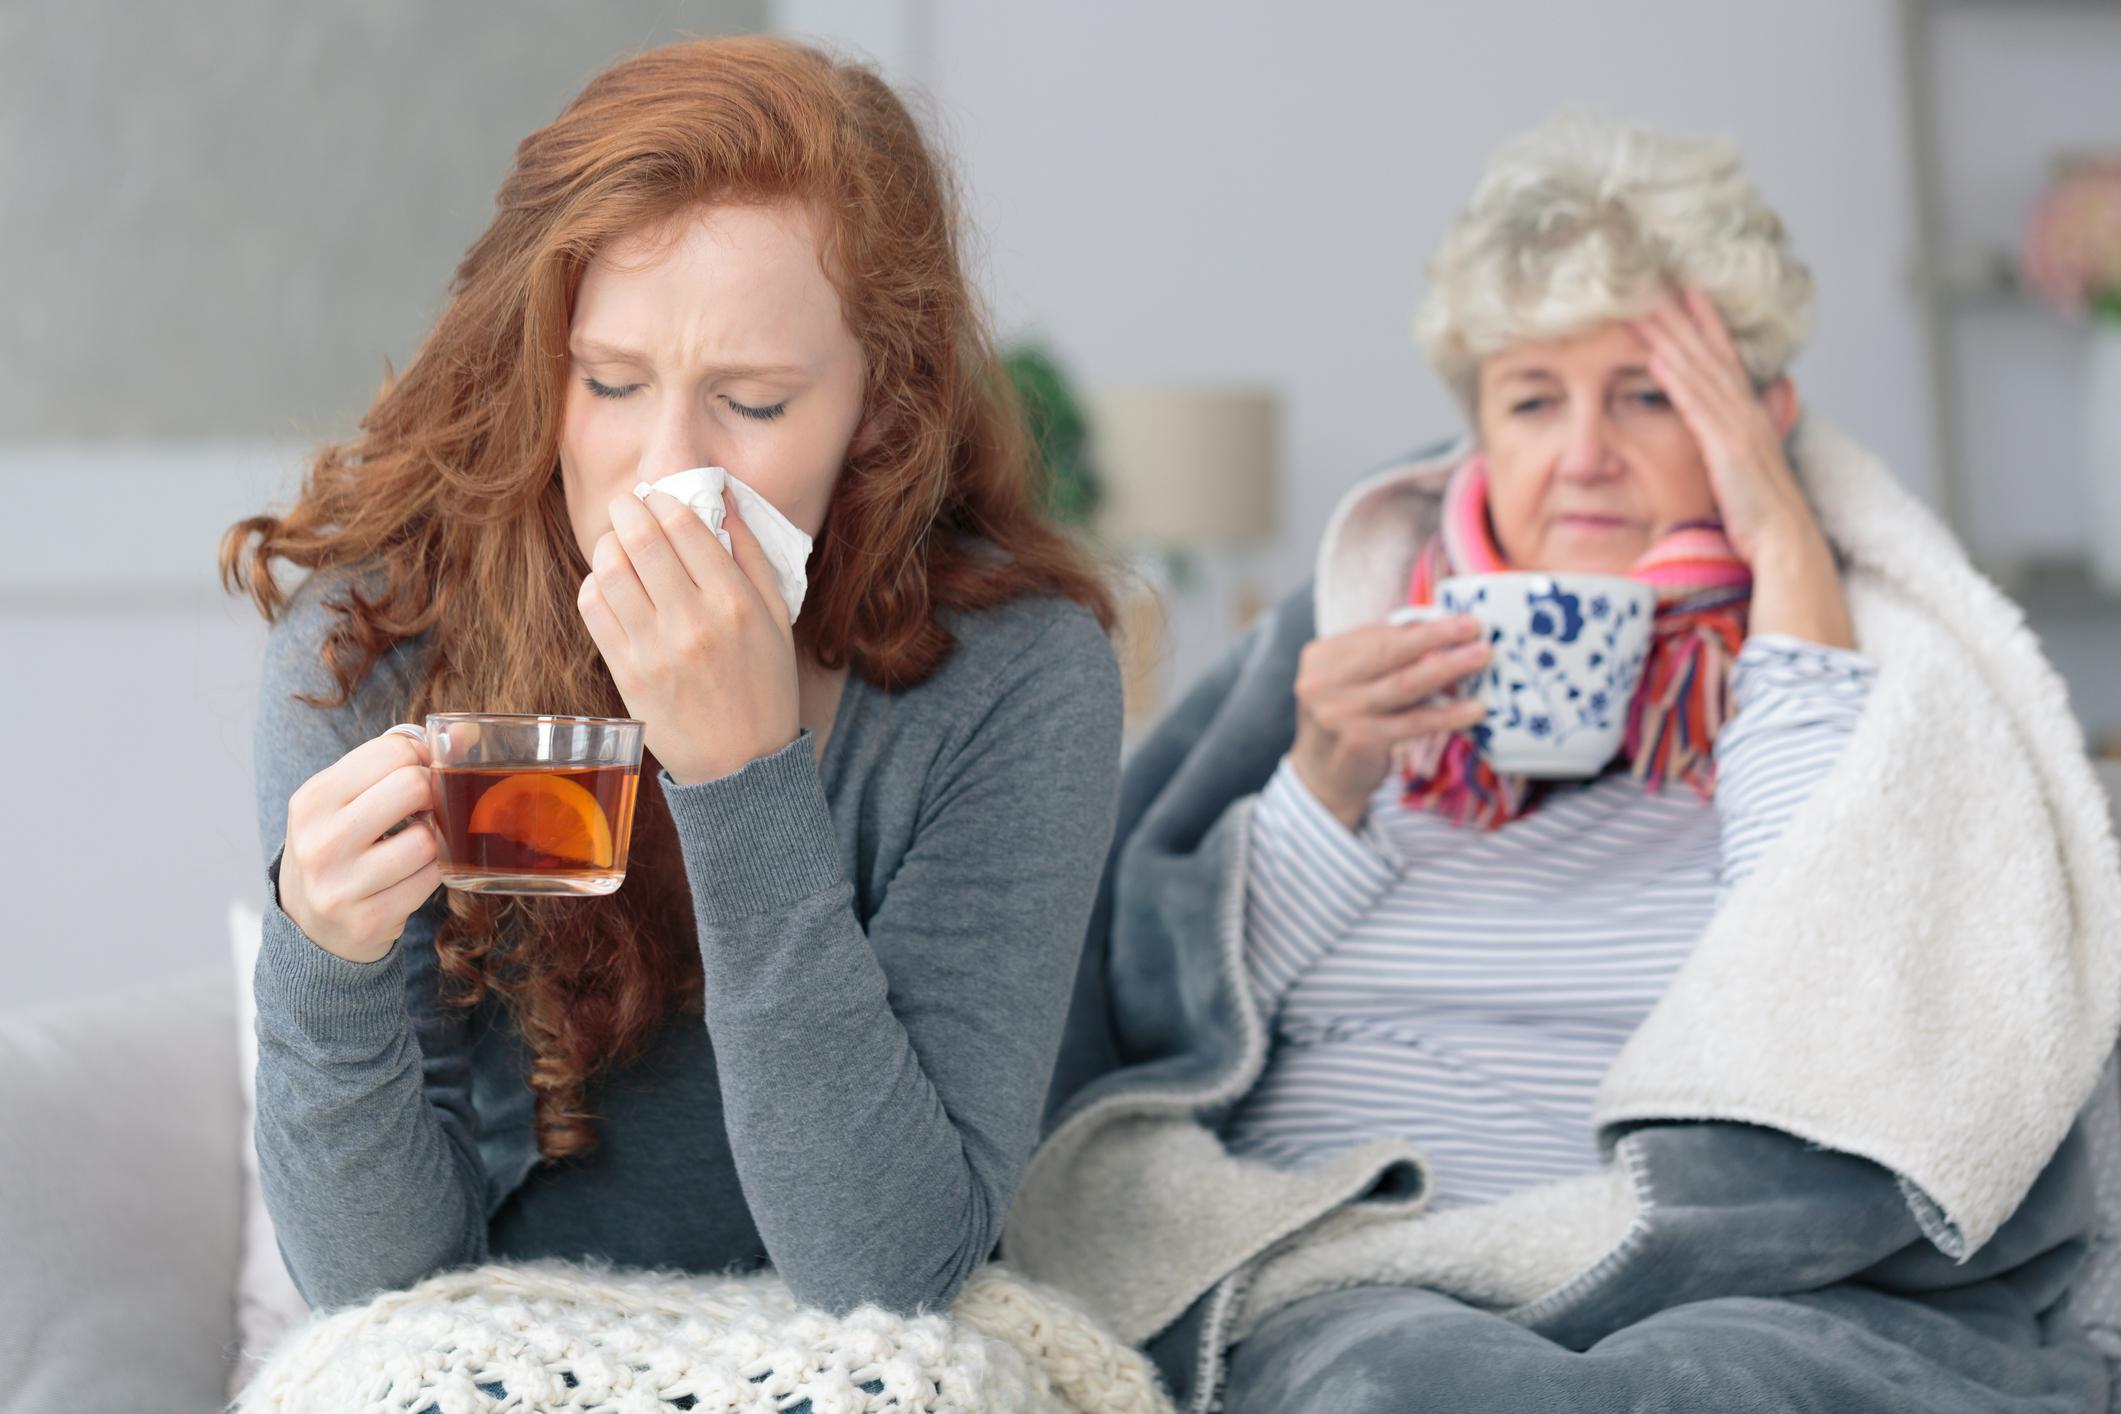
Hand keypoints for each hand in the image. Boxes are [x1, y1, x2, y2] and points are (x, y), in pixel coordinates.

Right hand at [280, 731, 441, 962]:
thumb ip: (391, 761)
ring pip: (427, 839)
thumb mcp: (341, 799)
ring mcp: (342, 885)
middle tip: (423, 808)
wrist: (309, 922)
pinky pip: (431, 879)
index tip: (417, 774)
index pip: (391, 751)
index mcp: (312, 800)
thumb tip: (467, 734)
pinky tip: (412, 873)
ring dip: (433, 840)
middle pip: (412, 786)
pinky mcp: (370, 919)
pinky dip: (432, 871)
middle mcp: (321, 841)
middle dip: (430, 793)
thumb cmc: (337, 845)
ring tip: (413, 844)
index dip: (418, 758)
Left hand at [577, 488, 799, 785]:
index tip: (661, 499)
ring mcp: (655, 649)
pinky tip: (609, 585)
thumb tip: (724, 499)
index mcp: (736, 604)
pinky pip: (593, 610)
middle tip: (627, 505)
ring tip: (617, 544)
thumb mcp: (778, 618)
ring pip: (609, 569)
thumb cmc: (765, 688)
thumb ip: (752, 555)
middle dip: (627, 508)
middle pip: (640, 538)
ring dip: (607, 544)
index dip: (665, 499)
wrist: (743, 765)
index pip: (685, 525)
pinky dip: (594, 585)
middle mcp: (694, 622)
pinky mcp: (627, 673)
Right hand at [1290, 616, 1489, 830]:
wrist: (1322, 777)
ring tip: (1481, 657)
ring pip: (1405, 684)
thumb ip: (1382, 658)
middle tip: (1474, 626)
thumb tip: (1438, 632)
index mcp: (1321, 657)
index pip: (1377, 634)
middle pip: (1388, 651)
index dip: (1420, 627)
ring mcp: (1338, 713)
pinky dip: (1447, 714)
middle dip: (1436, 636)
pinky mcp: (1359, 741)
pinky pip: (1414, 722)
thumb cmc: (1347, 720)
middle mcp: (1322, 682)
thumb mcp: (1350, 681)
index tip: (1457, 620)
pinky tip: (1473, 709)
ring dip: (1448, 668)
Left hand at [1634, 288, 1852, 648]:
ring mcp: (1737, 431)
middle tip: (1654, 281)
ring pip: (1699, 372)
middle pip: (1709, 355)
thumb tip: (1751, 420)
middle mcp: (1747, 416)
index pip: (1724, 362)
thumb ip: (1743, 445)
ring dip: (1671, 336)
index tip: (1686, 294)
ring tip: (1643, 307)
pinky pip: (1695, 407)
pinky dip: (1676, 380)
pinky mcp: (1725, 451)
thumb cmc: (1765, 524)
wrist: (1787, 553)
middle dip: (1683, 316)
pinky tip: (1655, 358)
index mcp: (1750, 421)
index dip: (1705, 326)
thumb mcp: (1750, 475)